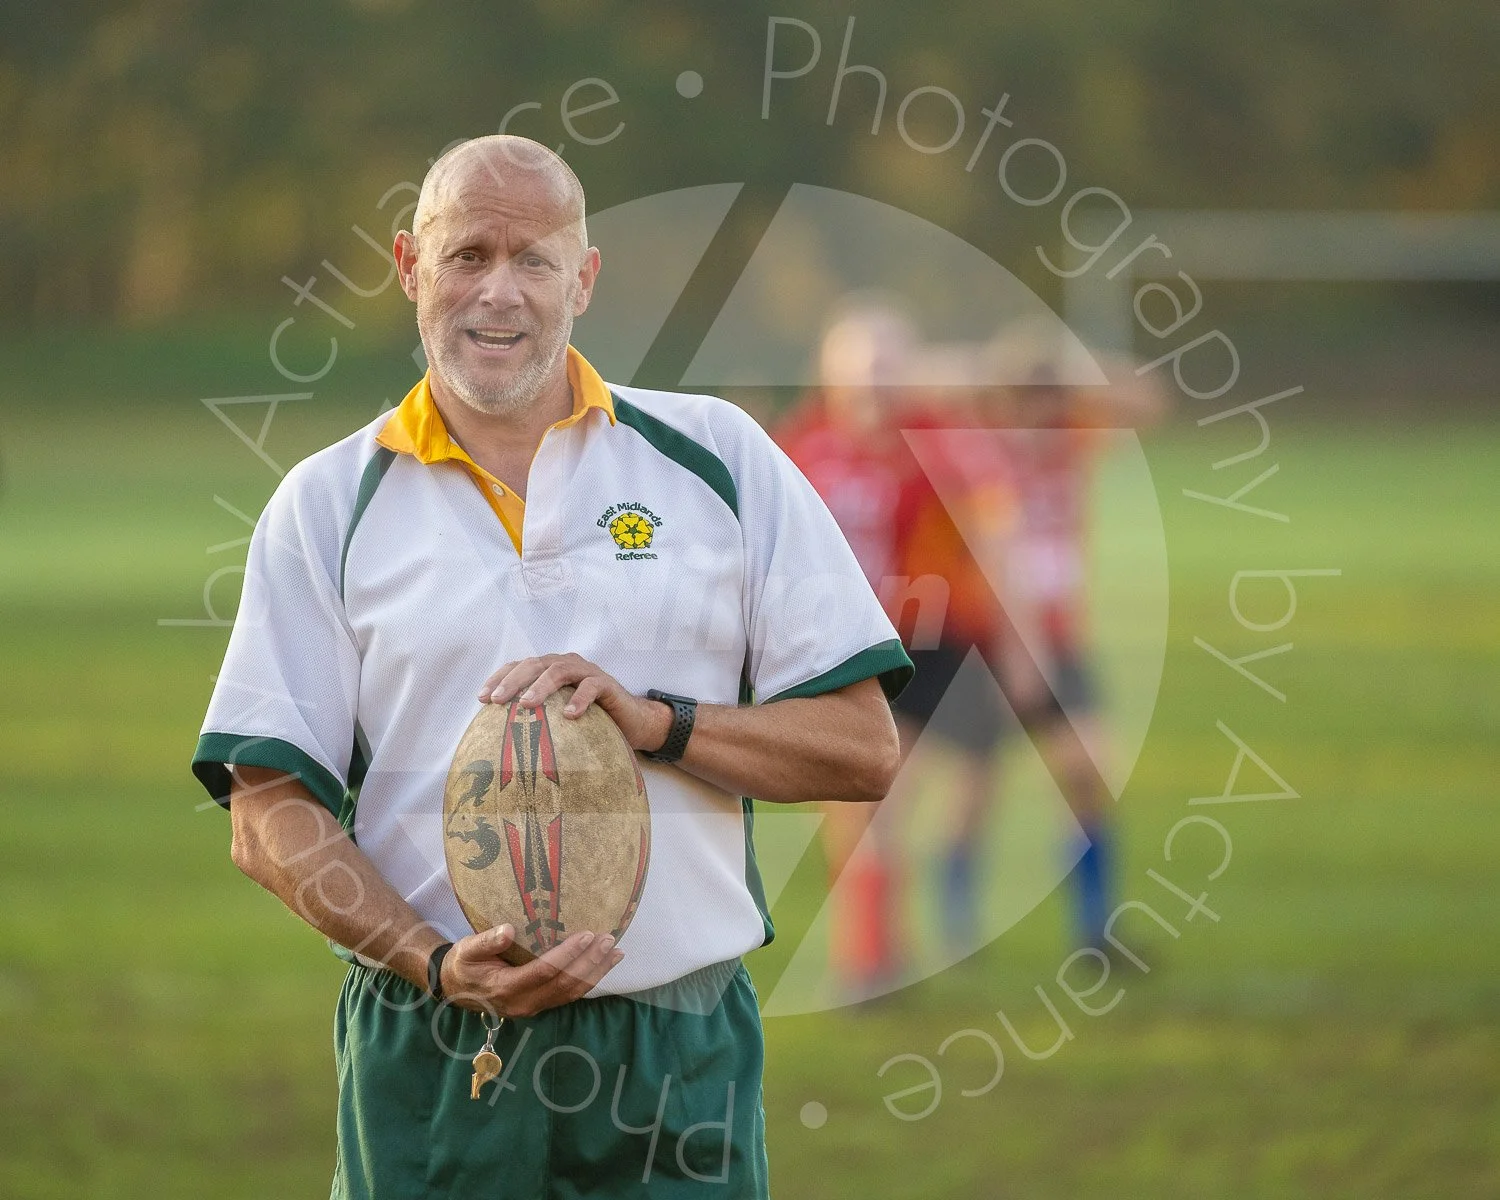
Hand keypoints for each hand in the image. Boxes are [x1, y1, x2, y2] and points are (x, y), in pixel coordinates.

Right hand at [438, 924, 623, 1017]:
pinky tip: (603, 967)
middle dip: (590, 963)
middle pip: (564, 984)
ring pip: (570, 994)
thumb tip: (508, 930)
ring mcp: (533, 1007)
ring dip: (595, 973)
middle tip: (609, 941)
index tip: (587, 935)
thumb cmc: (462, 965)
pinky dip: (588, 981)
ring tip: (616, 953)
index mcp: (506, 987)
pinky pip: (568, 996)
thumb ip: (486, 941)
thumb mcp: (466, 950)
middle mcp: (524, 1002)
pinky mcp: (539, 1005)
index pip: (545, 971)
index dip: (568, 954)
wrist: (454, 989)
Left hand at [478, 653, 671, 752]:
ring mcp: (586, 671)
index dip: (499, 678)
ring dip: (541, 686)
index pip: (519, 666)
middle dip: (513, 681)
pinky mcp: (606, 683)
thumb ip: (536, 718)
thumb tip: (498, 737)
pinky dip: (578, 699)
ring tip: (526, 704)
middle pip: (535, 664)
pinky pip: (591, 686)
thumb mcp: (557, 718)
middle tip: (496, 700)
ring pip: (559, 670)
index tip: (480, 699)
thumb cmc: (588, 720)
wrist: (630, 721)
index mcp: (550, 669)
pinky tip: (569, 716)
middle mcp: (566, 664)